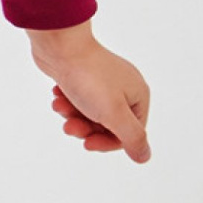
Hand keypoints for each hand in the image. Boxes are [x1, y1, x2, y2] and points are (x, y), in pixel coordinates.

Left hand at [26, 22, 150, 161]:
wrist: (60, 45)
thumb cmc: (89, 78)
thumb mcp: (114, 114)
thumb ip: (132, 137)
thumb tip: (145, 157)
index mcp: (138, 95)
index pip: (129, 133)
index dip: (107, 142)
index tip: (88, 143)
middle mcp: (125, 88)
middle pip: (108, 125)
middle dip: (86, 128)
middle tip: (69, 126)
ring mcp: (104, 82)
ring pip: (91, 114)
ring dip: (73, 115)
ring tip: (59, 106)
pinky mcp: (85, 77)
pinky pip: (79, 100)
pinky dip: (67, 102)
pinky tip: (57, 95)